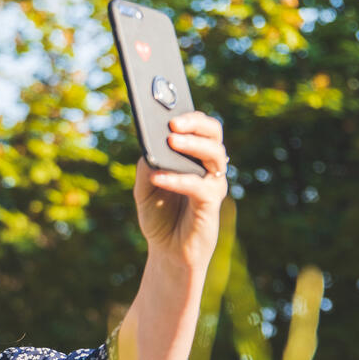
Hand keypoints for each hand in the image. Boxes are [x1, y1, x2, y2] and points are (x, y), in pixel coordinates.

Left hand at [133, 111, 229, 272]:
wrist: (167, 252)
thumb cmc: (159, 217)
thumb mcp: (144, 190)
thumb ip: (146, 167)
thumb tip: (148, 147)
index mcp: (193, 157)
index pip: (199, 126)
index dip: (189, 115)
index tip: (169, 107)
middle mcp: (207, 166)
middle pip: (213, 133)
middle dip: (196, 123)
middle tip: (174, 123)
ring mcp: (212, 183)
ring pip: (214, 155)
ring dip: (193, 145)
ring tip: (171, 141)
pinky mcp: (211, 204)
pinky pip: (199, 186)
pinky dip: (178, 179)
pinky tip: (159, 177)